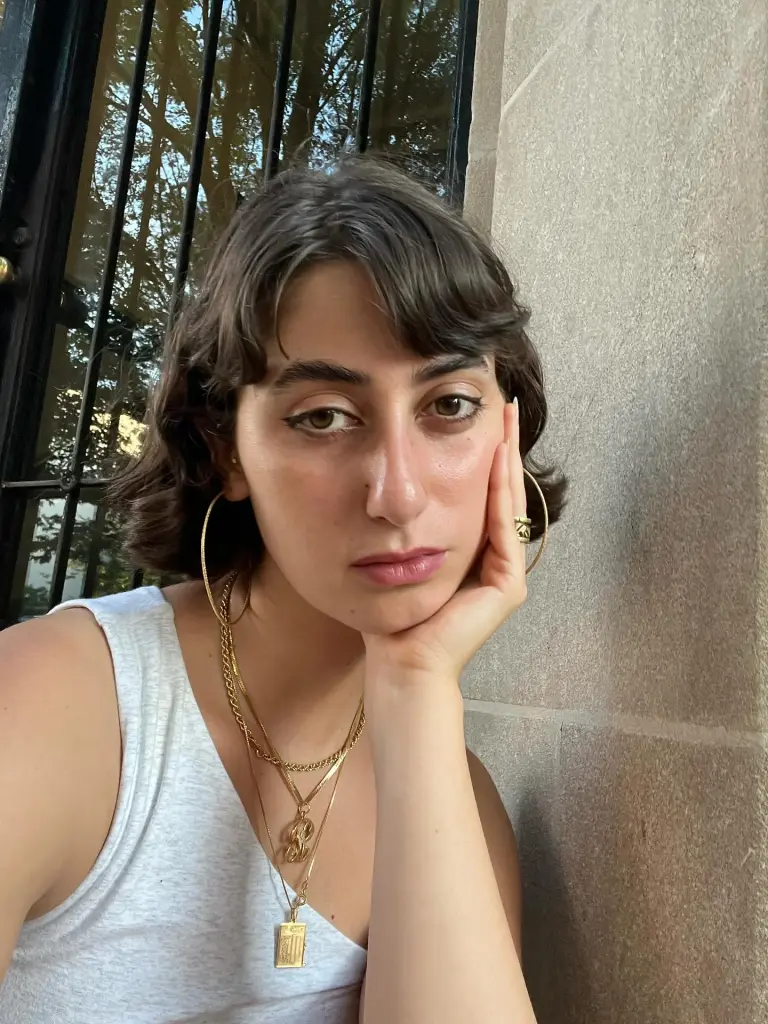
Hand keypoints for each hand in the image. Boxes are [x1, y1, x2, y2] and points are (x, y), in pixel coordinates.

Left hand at [362, 401, 527, 683]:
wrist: (400, 660)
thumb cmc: (393, 615)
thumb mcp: (400, 555)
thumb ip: (409, 525)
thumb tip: (391, 485)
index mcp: (474, 554)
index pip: (483, 495)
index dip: (484, 457)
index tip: (480, 416)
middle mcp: (495, 560)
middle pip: (502, 492)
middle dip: (502, 448)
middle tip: (503, 405)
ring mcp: (506, 573)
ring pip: (507, 503)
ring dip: (506, 460)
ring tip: (505, 419)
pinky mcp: (508, 586)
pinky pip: (503, 529)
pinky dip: (499, 492)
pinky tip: (495, 459)